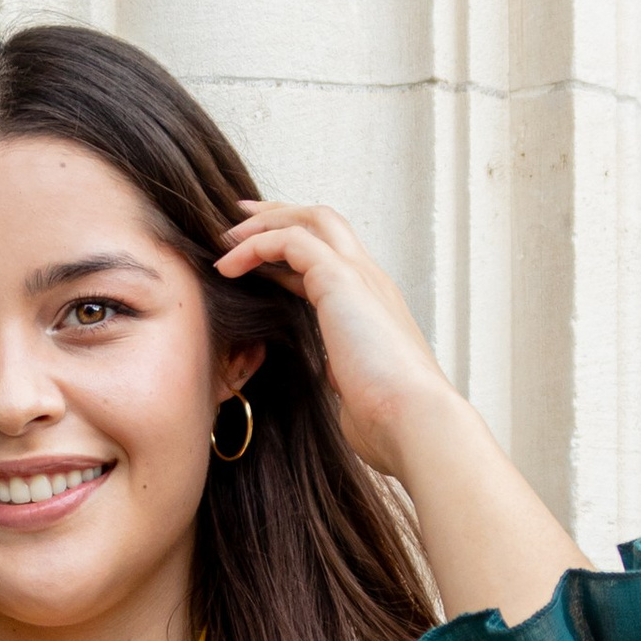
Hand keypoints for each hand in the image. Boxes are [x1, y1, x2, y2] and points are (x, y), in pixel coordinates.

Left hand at [215, 195, 582, 622]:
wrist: (415, 422)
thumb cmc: (390, 424)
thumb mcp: (353, 395)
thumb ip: (339, 377)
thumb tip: (328, 385)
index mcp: (373, 308)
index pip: (328, 262)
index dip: (290, 253)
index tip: (256, 254)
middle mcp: (370, 283)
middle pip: (323, 223)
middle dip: (278, 216)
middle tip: (238, 220)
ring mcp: (360, 277)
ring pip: (309, 220)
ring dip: (263, 224)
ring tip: (224, 239)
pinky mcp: (342, 281)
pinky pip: (290, 242)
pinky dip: (255, 246)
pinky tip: (227, 266)